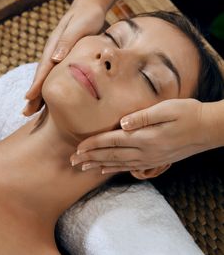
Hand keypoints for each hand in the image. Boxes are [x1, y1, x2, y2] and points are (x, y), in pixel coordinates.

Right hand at [23, 2, 104, 115]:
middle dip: (34, 95)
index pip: (44, 69)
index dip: (37, 84)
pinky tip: (52, 97)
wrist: (89, 7)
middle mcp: (53, 52)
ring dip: (40, 94)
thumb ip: (67, 42)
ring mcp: (58, 56)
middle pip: (42, 76)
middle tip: (26, 113)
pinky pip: (56, 76)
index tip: (29, 98)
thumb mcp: (79, 27)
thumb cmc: (86, 17)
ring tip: (33, 110)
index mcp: (54, 46)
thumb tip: (54, 59)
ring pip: (47, 78)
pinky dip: (52, 87)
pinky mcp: (65, 58)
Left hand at [70, 98, 216, 174]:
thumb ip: (143, 116)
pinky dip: (115, 169)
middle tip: (72, 162)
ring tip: (83, 168)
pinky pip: (130, 167)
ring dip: (99, 165)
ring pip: (118, 164)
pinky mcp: (155, 160)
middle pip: (111, 155)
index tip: (78, 148)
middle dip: (90, 158)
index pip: (112, 141)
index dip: (94, 145)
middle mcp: (145, 151)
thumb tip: (122, 123)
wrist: (208, 129)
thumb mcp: (167, 109)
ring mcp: (150, 158)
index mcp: (145, 137)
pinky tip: (106, 171)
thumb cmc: (188, 113)